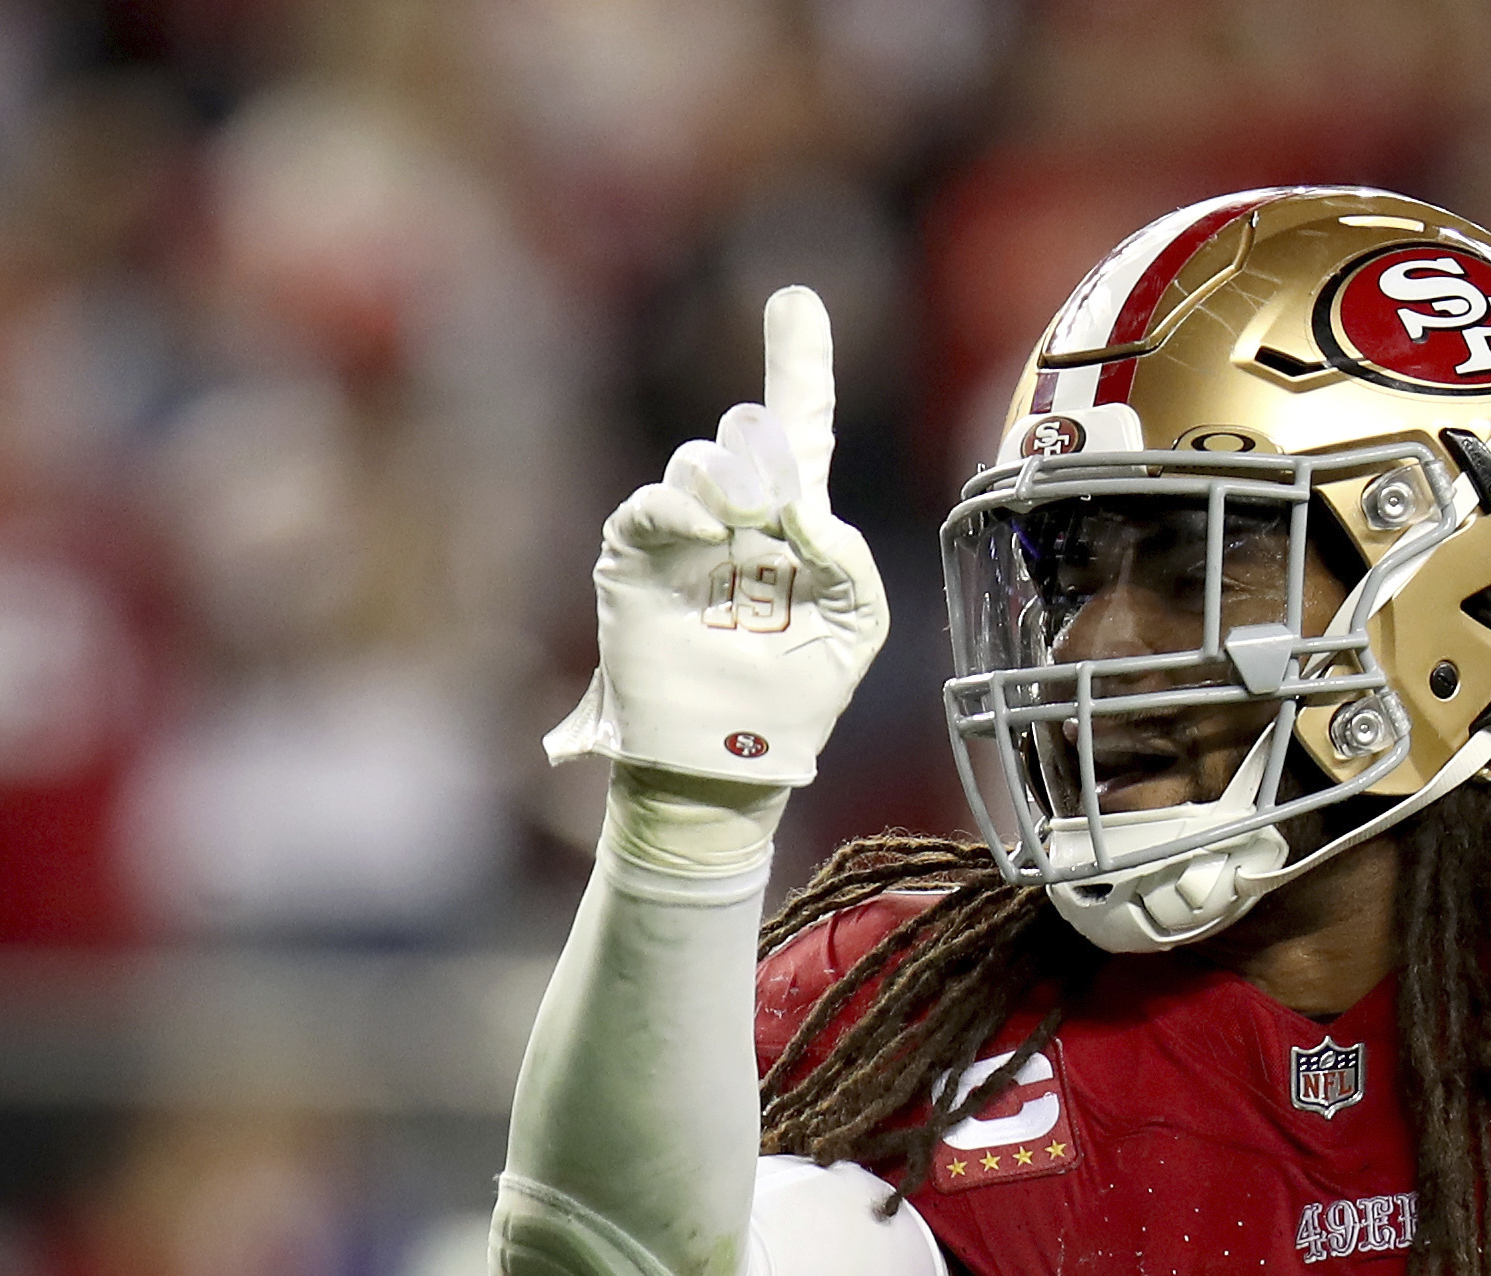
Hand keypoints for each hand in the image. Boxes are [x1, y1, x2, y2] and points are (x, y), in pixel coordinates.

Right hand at [548, 286, 888, 799]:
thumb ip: (851, 562)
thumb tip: (808, 510)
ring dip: (731, 482)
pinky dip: (681, 507)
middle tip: (775, 505)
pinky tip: (710, 532)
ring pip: (701, 462)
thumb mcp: (854, 628)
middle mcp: (736, 516)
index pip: (797, 427)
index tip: (796, 302)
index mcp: (793, 523)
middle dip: (765, 453)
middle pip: (744, 433)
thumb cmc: (796, 697)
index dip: (798, 364)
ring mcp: (683, 534)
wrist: (731, 759)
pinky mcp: (635, 558)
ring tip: (745, 526)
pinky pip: (652, 504)